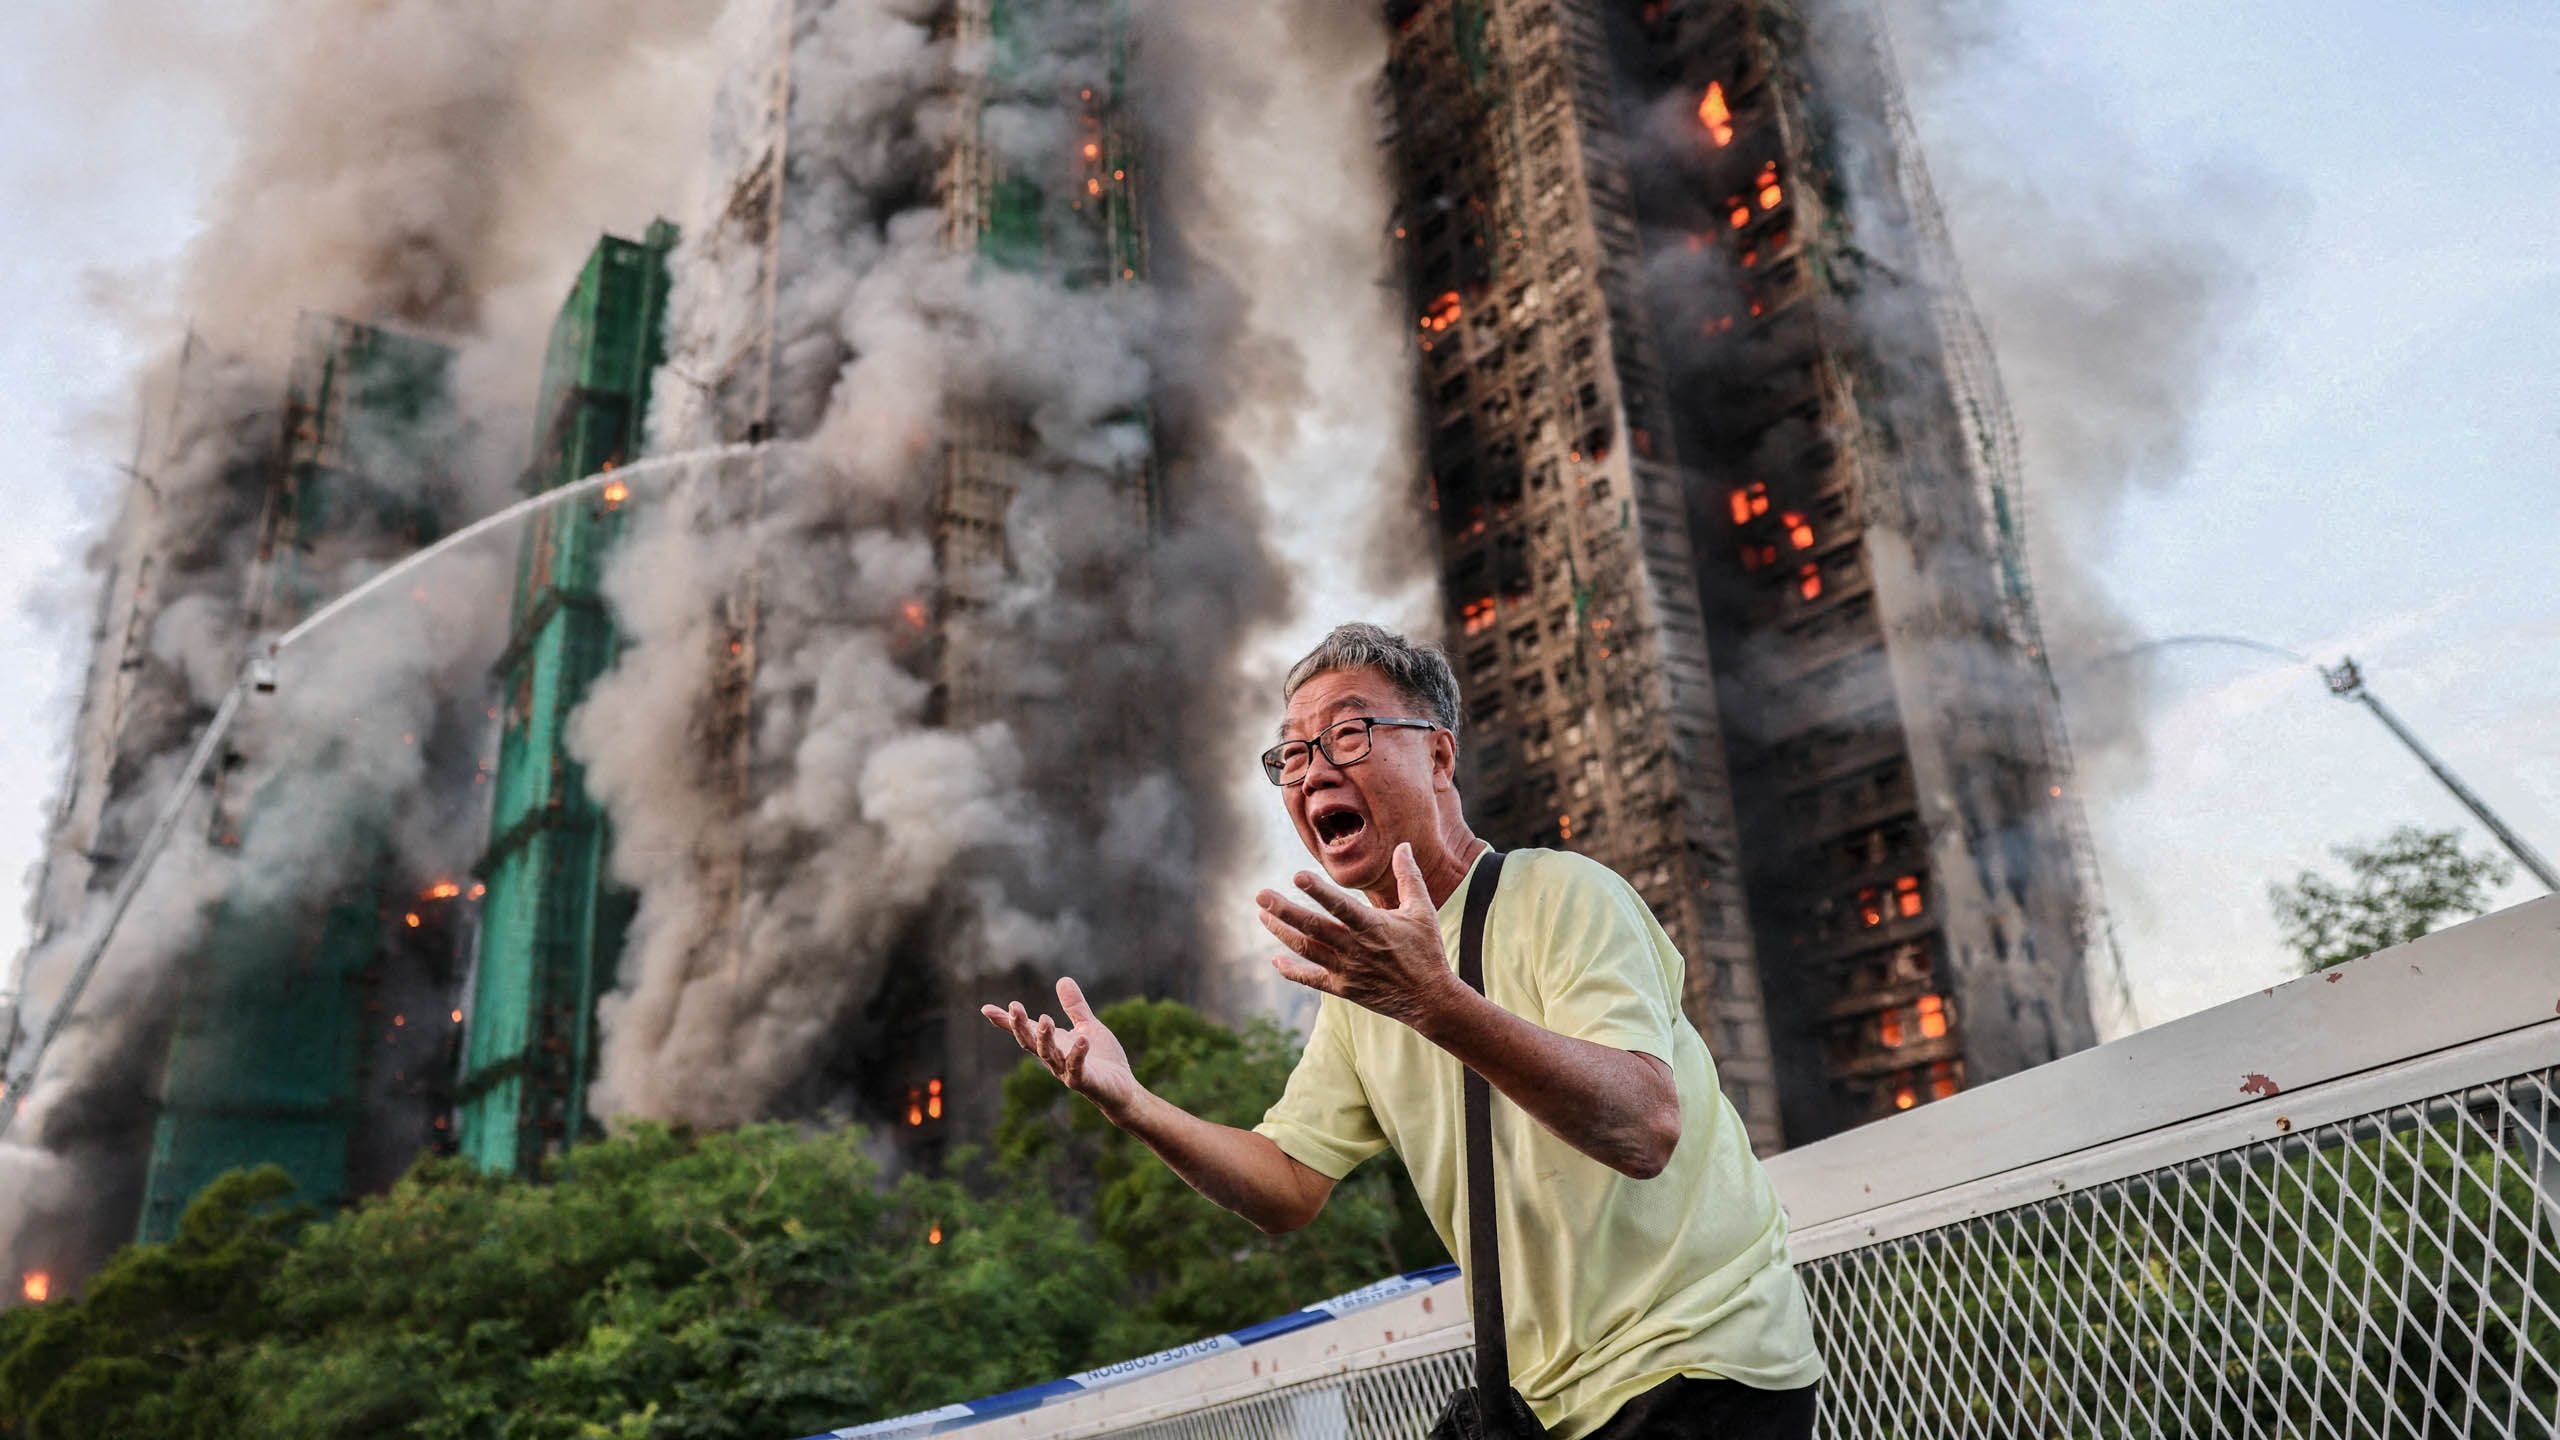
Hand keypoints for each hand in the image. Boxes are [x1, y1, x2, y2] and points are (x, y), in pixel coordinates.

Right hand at [980, 977, 1138, 1118]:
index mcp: (1053, 1044)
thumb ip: (1074, 1007)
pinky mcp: (1084, 1081)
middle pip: (1030, 1042)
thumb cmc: (1103, 1060)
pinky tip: (1083, 1040)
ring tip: (1046, 1019)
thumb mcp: (1087, 1027)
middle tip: (1013, 1007)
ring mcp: (1067, 1071)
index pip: (1025, 1031)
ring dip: (1045, 1038)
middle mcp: (1054, 1058)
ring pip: (1049, 1055)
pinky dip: (1078, 1054)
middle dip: (1020, 1026)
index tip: (985, 1009)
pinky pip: (1077, 1069)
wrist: (1123, 1090)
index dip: (1005, 1021)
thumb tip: (1062, 979)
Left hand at [1256, 843, 1461, 1027]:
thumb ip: (1409, 876)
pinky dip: (1291, 971)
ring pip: (1306, 949)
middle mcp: (1355, 949)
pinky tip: (1276, 961)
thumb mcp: (1422, 910)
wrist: (1429, 999)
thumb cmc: (1426, 950)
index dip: (1319, 891)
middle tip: (1261, 895)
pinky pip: (1311, 979)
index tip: (1297, 875)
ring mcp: (1346, 970)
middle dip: (1284, 911)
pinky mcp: (1343, 988)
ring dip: (1282, 932)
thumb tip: (1403, 845)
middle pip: (1313, 928)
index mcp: (1373, 927)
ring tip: (1261, 915)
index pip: (1341, 906)